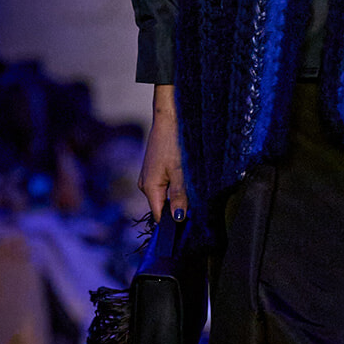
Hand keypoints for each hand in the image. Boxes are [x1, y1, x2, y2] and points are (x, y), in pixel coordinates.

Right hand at [139, 86, 187, 220]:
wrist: (169, 116)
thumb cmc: (173, 141)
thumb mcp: (180, 171)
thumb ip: (179, 196)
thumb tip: (178, 218)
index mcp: (149, 187)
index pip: (159, 216)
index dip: (173, 224)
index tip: (190, 227)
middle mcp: (145, 184)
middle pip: (162, 206)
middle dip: (178, 209)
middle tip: (198, 210)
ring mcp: (150, 176)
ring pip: (165, 195)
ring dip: (179, 197)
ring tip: (193, 193)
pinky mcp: (156, 168)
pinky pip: (165, 185)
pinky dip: (176, 186)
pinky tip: (187, 181)